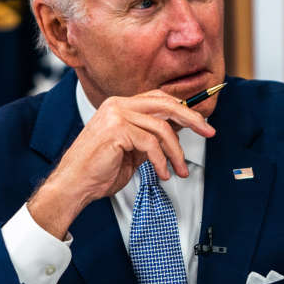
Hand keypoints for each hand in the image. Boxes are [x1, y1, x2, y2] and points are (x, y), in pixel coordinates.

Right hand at [28, 90, 214, 238]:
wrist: (74, 184)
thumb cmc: (99, 170)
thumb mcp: (132, 150)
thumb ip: (151, 137)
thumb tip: (179, 130)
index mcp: (119, 105)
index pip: (159, 99)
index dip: (183, 109)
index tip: (201, 123)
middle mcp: (117, 105)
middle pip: (165, 104)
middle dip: (191, 118)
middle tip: (209, 132)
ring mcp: (116, 115)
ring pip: (161, 128)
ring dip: (176, 152)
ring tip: (179, 170)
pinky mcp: (116, 131)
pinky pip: (151, 144)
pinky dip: (161, 162)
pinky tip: (162, 174)